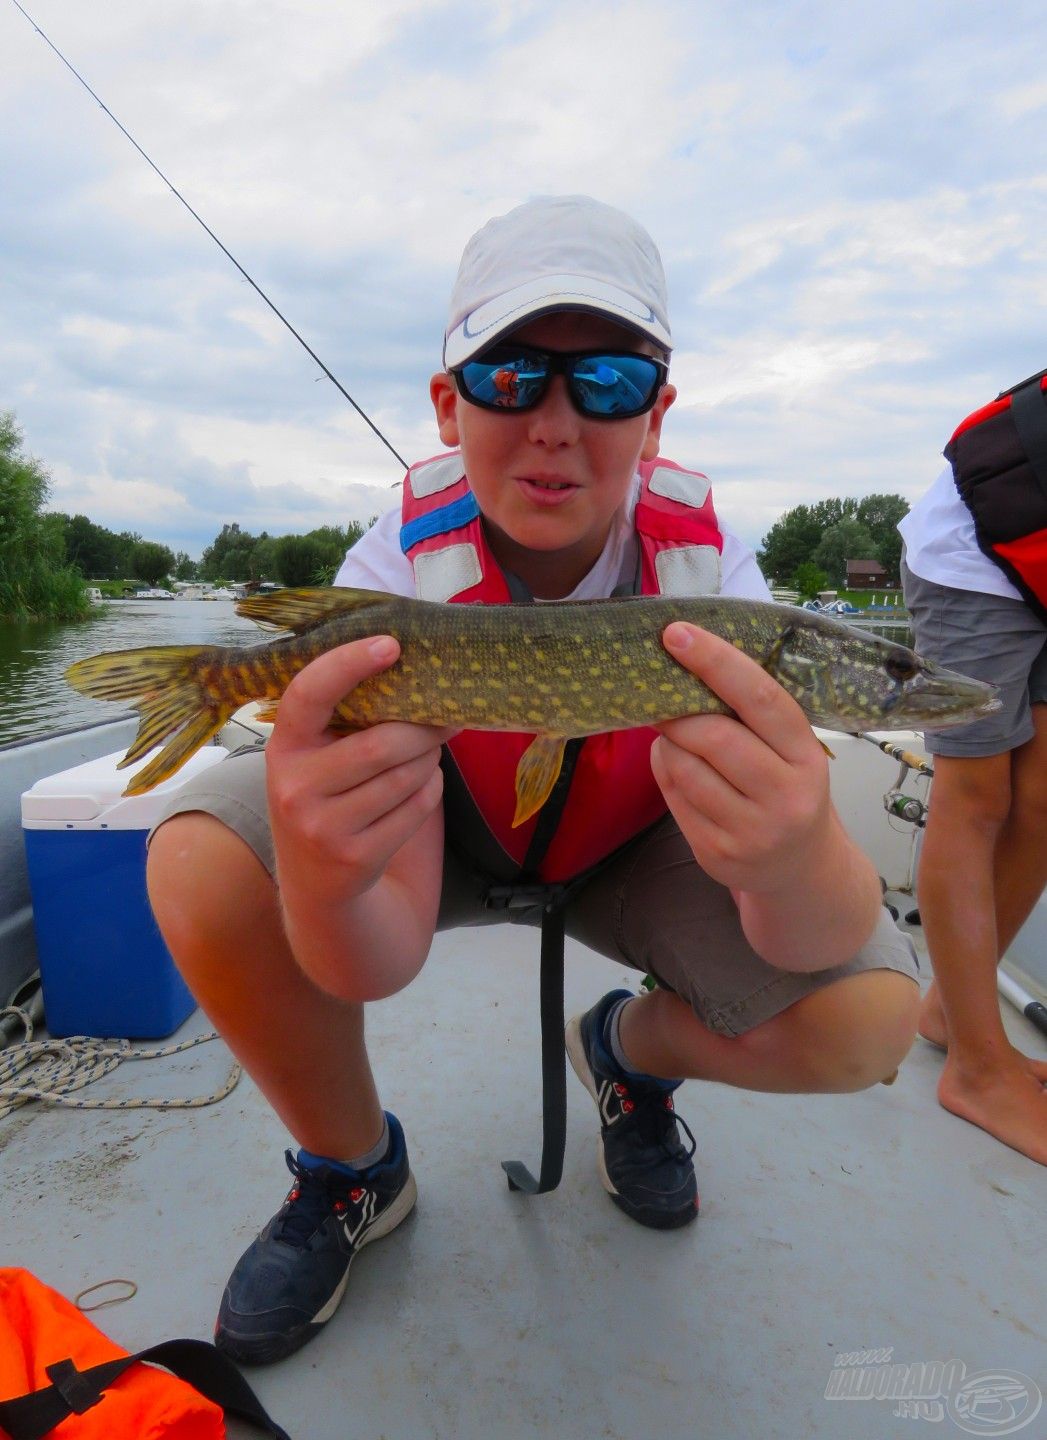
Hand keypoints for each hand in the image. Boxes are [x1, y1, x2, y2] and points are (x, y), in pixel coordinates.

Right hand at [265, 635, 455, 901]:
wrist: (315, 885)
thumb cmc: (323, 799)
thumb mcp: (313, 759)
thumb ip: (344, 721)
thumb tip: (418, 675)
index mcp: (283, 747)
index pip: (308, 694)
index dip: (348, 664)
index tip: (391, 645)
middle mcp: (294, 787)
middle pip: (381, 744)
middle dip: (424, 729)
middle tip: (447, 717)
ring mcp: (322, 826)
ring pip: (405, 777)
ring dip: (430, 759)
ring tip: (430, 752)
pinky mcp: (356, 856)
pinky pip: (416, 808)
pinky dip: (431, 789)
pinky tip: (423, 785)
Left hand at [651, 622, 832, 895]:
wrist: (800, 868)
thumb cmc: (786, 789)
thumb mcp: (789, 751)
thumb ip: (750, 716)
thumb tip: (682, 671)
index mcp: (808, 756)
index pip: (761, 698)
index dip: (716, 661)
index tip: (676, 634)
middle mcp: (786, 796)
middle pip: (714, 736)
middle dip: (678, 712)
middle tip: (661, 698)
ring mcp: (751, 830)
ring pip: (686, 768)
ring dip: (668, 744)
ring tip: (674, 737)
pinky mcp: (717, 853)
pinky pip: (674, 798)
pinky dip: (666, 772)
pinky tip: (678, 768)